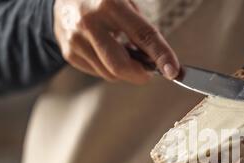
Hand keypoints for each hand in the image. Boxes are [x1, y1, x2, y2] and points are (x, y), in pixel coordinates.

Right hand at [54, 0, 179, 83]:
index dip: (161, 55)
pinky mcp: (69, 53)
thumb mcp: (125, 3)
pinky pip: (98, 73)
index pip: (143, 35)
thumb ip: (142, 30)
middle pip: (120, 65)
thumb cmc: (102, 1)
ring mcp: (76, 39)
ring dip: (125, 71)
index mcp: (109, 4)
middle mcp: (89, 22)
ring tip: (124, 52)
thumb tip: (159, 60)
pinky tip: (107, 52)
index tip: (173, 71)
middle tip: (149, 72)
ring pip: (110, 73)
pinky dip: (110, 68)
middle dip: (140, 75)